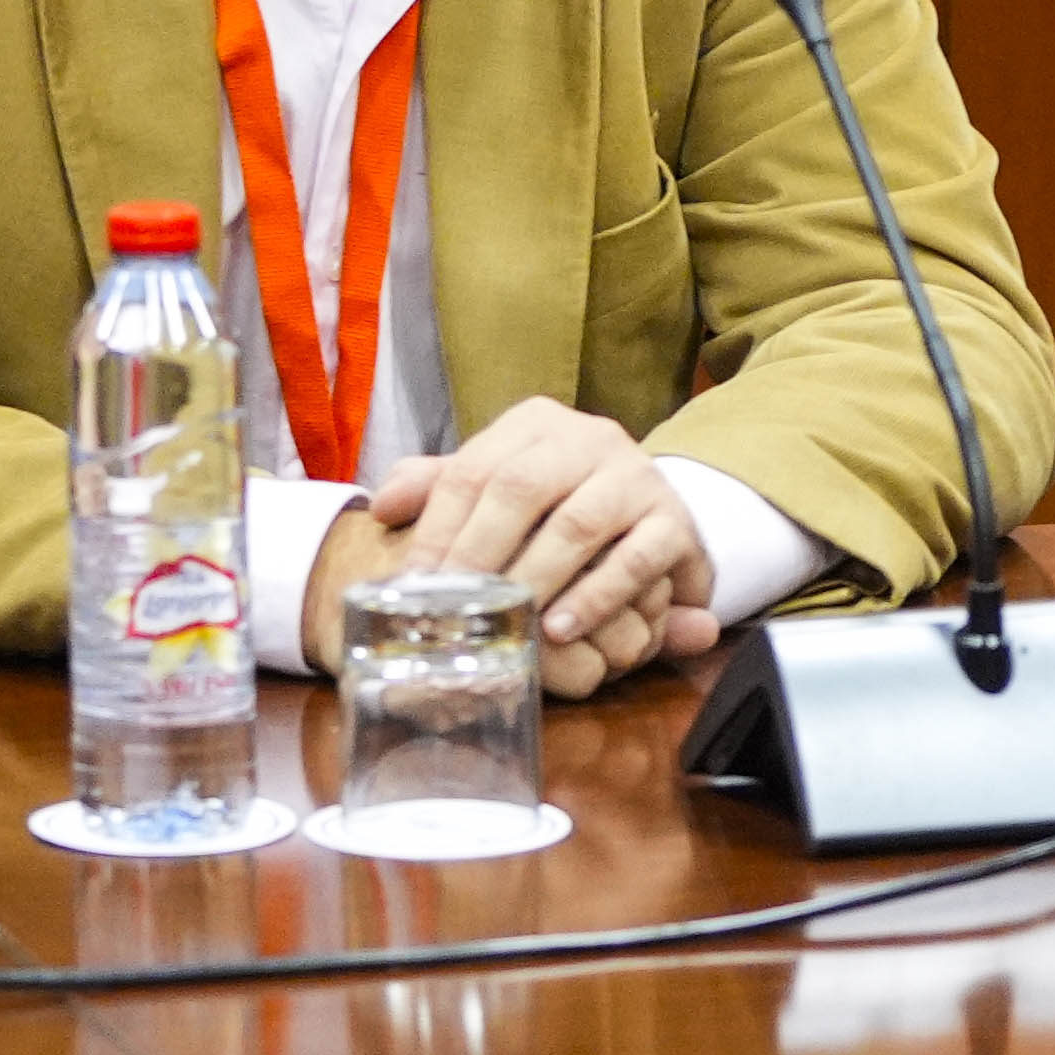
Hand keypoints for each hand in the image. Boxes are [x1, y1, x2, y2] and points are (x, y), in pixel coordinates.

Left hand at [310, 400, 720, 694]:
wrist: (653, 520)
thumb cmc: (556, 509)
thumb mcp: (495, 490)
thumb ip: (435, 490)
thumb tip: (380, 508)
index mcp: (536, 425)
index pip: (473, 468)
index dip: (437, 527)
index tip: (412, 582)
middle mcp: (589, 438)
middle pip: (521, 487)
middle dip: (479, 552)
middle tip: (451, 607)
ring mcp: (637, 477)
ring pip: (579, 522)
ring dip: (537, 577)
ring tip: (507, 623)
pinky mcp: (675, 522)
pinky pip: (637, 559)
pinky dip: (597, 597)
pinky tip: (562, 629)